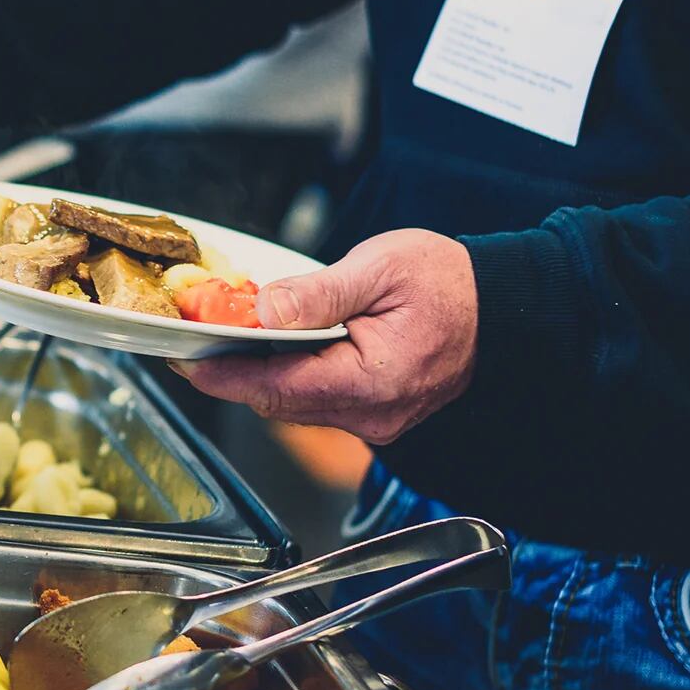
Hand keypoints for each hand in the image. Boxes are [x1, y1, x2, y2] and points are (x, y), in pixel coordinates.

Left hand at [174, 229, 479, 444]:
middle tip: (193, 345)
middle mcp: (372, 413)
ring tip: (226, 342)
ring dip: (260, 376)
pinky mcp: (376, 413)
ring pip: (296, 405)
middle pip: (279, 402)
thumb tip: (265, 310)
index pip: (277, 388)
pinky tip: (275, 351)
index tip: (185, 363)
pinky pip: (319, 402)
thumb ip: (319, 294)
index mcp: (372, 381)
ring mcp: (376, 420)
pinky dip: (291, 378)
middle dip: (233, 375)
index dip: (223, 377)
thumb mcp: (381, 268)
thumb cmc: (450, 283)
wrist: (504, 306)